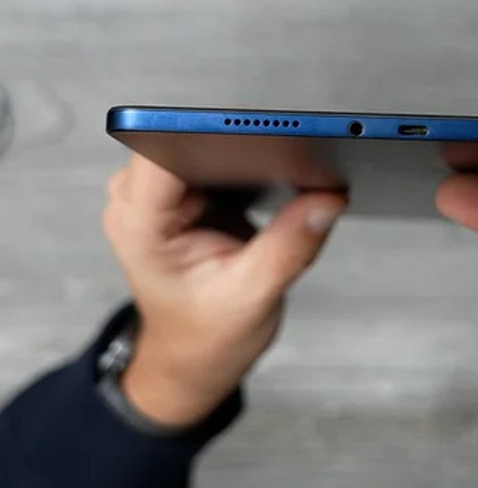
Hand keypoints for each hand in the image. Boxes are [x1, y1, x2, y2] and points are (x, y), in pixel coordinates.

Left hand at [103, 155, 346, 427]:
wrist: (194, 357)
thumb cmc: (204, 337)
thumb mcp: (253, 297)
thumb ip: (291, 245)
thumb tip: (327, 198)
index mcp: (141, 224)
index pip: (166, 148)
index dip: (213, 132)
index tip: (260, 130)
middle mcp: (143, 200)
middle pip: (191, 136)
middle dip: (244, 141)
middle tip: (293, 154)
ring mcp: (165, 194)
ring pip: (209, 141)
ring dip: (251, 151)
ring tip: (289, 168)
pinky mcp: (190, 192)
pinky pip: (221, 155)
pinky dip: (254, 162)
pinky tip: (278, 176)